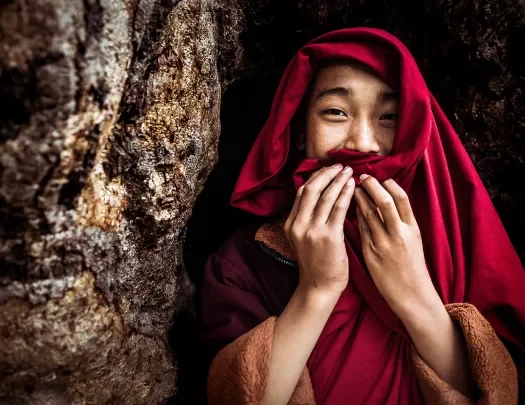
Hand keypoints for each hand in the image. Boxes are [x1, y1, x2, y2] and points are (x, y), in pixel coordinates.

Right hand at [284, 164, 354, 296]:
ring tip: (349, 171)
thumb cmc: (317, 263)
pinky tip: (353, 186)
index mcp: (290, 224)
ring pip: (325, 196)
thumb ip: (307, 219)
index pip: (301, 193)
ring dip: (338, 180)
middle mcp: (298, 225)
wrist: (320, 287)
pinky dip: (346, 194)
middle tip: (340, 165)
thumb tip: (320, 196)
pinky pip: (339, 208)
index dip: (316, 178)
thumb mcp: (303, 239)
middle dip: (327, 174)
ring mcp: (312, 231)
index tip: (329, 170)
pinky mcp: (328, 237)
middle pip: (311, 189)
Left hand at [354, 175, 441, 318]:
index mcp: (413, 229)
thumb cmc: (411, 266)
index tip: (380, 177)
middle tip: (362, 176)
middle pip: (385, 202)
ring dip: (360, 199)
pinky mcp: (371, 254)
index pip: (402, 199)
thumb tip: (385, 201)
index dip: (389, 185)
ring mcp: (385, 244)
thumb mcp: (413, 240)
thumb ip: (402, 221)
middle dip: (372, 187)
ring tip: (352, 188)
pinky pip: (361, 230)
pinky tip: (348, 209)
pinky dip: (355, 217)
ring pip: (369, 215)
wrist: (411, 293)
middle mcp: (400, 234)